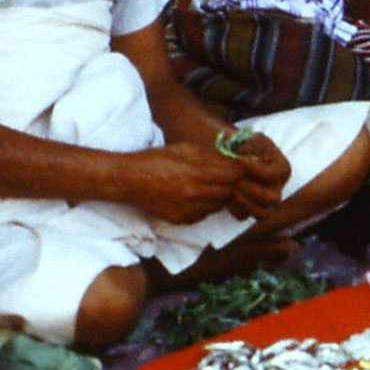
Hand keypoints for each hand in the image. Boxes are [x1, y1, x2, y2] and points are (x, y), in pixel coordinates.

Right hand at [121, 144, 244, 224]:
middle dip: (230, 184)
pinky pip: (203, 214)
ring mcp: (189, 210)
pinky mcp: (182, 220)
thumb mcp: (185, 150)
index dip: (239, 171)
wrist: (130, 180)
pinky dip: (204, 206)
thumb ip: (210, 156)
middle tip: (225, 176)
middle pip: (228, 192)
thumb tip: (231, 159)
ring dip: (218, 196)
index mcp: (196, 173)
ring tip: (206, 184)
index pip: (233, 176)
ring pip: (217, 206)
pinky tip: (194, 196)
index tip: (240, 167)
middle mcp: (195, 195)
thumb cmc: (156, 160)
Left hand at [227, 131, 291, 218]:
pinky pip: (244, 216)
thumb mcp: (252, 139)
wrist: (236, 156)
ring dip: (244, 203)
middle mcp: (278, 189)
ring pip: (262, 213)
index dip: (254, 169)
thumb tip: (242, 151)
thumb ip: (250, 143)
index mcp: (282, 170)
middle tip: (236, 181)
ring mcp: (266, 203)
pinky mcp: (251, 209)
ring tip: (232, 190)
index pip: (271, 175)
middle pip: (272, 199)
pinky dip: (233, 208)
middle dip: (251, 190)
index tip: (239, 159)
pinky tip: (225, 195)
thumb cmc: (248, 145)